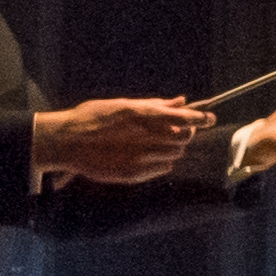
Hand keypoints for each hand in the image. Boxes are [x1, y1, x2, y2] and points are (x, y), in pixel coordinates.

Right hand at [30, 93, 213, 187]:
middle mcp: (147, 137)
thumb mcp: (123, 104)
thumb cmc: (92, 117)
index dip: (200, 119)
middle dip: (184, 134)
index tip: (210, 118)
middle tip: (175, 131)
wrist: (66, 141)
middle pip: (183, 139)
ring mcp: (142, 157)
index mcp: (144, 116)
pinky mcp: (135, 173)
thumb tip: (180, 101)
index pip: (185, 118)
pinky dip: (161, 163)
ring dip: (171, 149)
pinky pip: (163, 169)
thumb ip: (155, 105)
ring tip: (153, 144)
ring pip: (174, 155)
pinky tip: (146, 156)